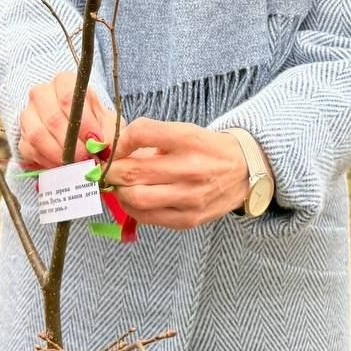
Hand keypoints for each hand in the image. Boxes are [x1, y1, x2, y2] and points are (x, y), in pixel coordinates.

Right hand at [18, 71, 117, 169]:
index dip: (83, 122)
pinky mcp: (22, 137)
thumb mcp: (108, 122)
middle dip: (71, 143)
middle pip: (52, 117)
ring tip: (76, 165)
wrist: (77, 131)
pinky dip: (48, 163)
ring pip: (37, 135)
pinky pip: (30, 151)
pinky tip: (63, 167)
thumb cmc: (94, 123)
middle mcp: (42, 94)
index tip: (96, 140)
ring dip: (58, 154)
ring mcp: (28, 115)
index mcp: (64, 82)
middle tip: (87, 158)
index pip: (69, 97)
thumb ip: (112, 133)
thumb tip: (112, 145)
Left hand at [104, 118, 249, 229]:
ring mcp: (190, 198)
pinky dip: (132, 208)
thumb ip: (150, 138)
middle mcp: (190, 168)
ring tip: (120, 185)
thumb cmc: (206, 149)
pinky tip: (133, 199)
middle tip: (106, 170)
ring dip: (119, 192)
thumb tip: (113, 151)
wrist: (244, 172)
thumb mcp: (183, 131)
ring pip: (135, 198)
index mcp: (188, 139)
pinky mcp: (188, 220)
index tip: (114, 148)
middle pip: (132, 172)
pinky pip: (147, 218)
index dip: (118, 141)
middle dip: (111, 171)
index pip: (140, 133)